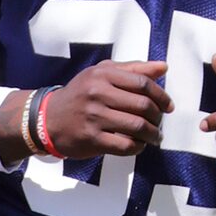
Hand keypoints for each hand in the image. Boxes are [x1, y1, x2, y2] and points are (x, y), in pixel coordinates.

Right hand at [42, 60, 171, 159]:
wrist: (47, 119)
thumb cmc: (80, 95)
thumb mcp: (101, 74)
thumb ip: (132, 69)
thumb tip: (163, 67)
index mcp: (103, 74)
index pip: (142, 83)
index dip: (161, 96)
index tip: (168, 106)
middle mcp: (97, 93)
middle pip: (142, 105)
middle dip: (158, 117)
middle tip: (159, 122)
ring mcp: (94, 117)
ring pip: (137, 126)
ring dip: (152, 134)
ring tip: (155, 136)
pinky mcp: (92, 139)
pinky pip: (125, 145)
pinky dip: (138, 147)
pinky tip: (139, 145)